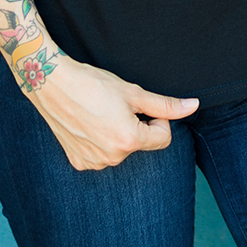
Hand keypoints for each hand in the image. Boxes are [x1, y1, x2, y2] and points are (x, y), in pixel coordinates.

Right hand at [26, 57, 198, 170]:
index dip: (157, 120)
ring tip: (101, 115)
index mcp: (129, 141)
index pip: (163, 138)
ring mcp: (93, 162)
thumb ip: (165, 105)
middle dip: (137, 127)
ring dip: (118, 134)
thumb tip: (193, 106)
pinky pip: (101, 155)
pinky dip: (100, 142)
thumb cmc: (93, 84)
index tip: (140, 107)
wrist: (52, 84)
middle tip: (117, 108)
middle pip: (141, 144)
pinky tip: (88, 125)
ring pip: (121, 150)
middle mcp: (112, 158)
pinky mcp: (78, 162)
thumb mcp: (134, 92)